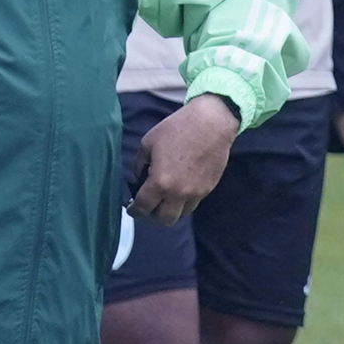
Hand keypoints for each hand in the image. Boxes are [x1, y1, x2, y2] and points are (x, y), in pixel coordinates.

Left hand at [129, 95, 239, 225]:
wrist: (211, 124)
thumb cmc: (176, 129)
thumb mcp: (148, 143)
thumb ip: (139, 165)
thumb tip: (139, 179)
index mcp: (159, 183)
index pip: (143, 207)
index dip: (134, 211)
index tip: (132, 209)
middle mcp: (177, 194)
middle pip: (164, 220)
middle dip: (153, 215)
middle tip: (150, 204)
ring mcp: (195, 193)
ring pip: (181, 214)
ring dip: (171, 209)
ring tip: (166, 197)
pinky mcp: (208, 189)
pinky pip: (193, 203)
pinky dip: (184, 200)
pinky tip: (180, 188)